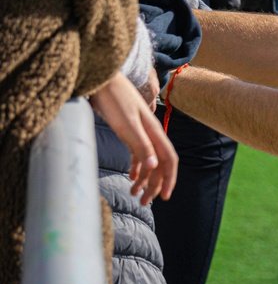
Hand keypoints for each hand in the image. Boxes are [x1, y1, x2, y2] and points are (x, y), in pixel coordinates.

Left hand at [90, 72, 177, 205]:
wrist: (102, 80)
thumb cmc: (114, 100)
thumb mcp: (126, 124)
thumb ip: (140, 145)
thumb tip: (154, 166)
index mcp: (154, 132)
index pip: (169, 159)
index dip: (169, 178)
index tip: (165, 197)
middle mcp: (151, 133)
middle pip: (159, 163)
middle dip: (155, 184)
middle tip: (143, 202)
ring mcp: (140, 132)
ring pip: (148, 161)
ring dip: (144, 179)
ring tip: (134, 194)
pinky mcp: (129, 131)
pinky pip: (138, 154)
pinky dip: (136, 168)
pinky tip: (131, 177)